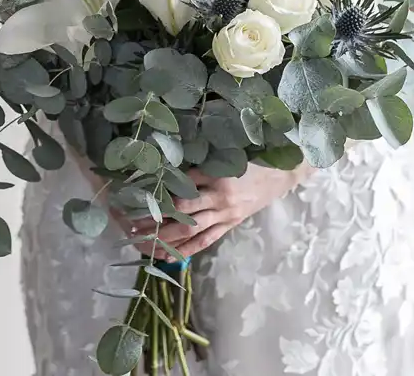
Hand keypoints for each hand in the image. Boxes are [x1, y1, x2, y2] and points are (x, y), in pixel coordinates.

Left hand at [133, 165, 305, 258]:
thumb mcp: (226, 157)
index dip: (160, 190)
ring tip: (143, 242)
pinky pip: (205, 241)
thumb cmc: (251, 162)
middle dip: (157, 218)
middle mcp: (219, 197)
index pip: (182, 183)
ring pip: (191, 229)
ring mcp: (225, 214)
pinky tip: (168, 257)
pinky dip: (186, 250)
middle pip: (183, 210)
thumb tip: (167, 170)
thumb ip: (200, 165)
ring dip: (166, 237)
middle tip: (133, 224)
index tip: (137, 195)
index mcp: (217, 175)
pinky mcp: (230, 225)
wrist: (280, 176)